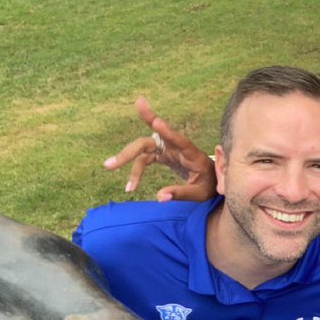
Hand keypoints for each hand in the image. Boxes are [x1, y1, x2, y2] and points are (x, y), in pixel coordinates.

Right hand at [101, 96, 217, 200]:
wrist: (211, 179)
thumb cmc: (208, 184)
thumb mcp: (199, 193)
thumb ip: (181, 193)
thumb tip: (159, 197)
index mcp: (191, 153)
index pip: (179, 140)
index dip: (167, 131)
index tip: (156, 122)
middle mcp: (176, 146)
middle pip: (150, 141)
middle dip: (130, 151)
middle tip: (109, 163)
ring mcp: (167, 148)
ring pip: (142, 148)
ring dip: (126, 158)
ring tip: (108, 167)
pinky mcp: (162, 154)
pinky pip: (144, 159)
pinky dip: (135, 171)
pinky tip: (130, 186)